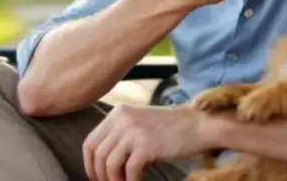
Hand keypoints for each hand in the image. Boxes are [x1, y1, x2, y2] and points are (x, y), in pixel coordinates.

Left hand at [82, 104, 214, 180]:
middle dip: (99, 174)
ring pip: (109, 164)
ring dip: (113, 180)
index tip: (94, 176)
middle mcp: (121, 119)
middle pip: (97, 153)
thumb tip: (103, 161)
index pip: (90, 140)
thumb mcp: (139, 122)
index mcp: (117, 113)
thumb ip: (120, 134)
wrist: (197, 125)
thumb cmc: (169, 128)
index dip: (89, 163)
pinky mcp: (146, 146)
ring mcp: (133, 132)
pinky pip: (128, 171)